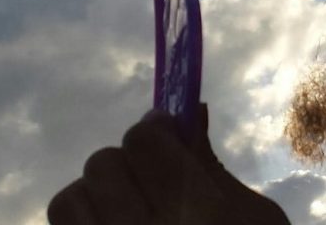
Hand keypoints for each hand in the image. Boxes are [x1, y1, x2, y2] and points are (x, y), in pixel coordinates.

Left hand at [47, 103, 290, 224]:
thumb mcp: (256, 223)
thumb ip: (213, 168)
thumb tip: (189, 111)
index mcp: (198, 216)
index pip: (142, 140)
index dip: (155, 134)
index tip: (167, 138)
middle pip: (102, 164)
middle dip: (128, 167)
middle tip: (152, 185)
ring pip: (68, 201)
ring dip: (95, 201)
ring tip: (124, 216)